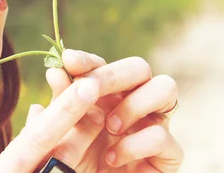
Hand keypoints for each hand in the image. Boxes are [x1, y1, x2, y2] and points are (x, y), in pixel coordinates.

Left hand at [0, 50, 182, 172]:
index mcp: (107, 94)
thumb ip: (60, 104)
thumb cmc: (72, 163)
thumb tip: (54, 72)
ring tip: (110, 127)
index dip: (87, 60)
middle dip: (113, 75)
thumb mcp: (60, 133)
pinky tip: (112, 159)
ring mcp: (154, 125)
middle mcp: (135, 103)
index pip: (102, 65)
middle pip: (139, 67)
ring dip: (134, 104)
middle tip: (91, 90)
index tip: (68, 61)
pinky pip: (162, 136)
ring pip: (165, 87)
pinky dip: (134, 145)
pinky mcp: (169, 155)